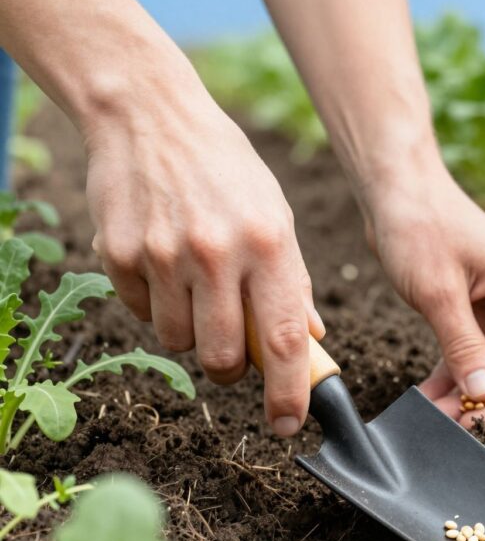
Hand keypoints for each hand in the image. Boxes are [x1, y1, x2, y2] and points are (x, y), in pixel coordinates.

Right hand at [84, 89, 322, 437]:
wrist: (150, 117)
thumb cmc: (227, 170)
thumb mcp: (277, 215)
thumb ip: (292, 281)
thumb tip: (309, 342)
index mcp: (269, 244)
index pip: (285, 339)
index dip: (289, 392)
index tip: (291, 423)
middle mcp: (217, 253)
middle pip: (224, 357)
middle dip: (233, 370)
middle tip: (235, 352)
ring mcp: (163, 255)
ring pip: (179, 342)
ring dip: (192, 334)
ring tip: (197, 288)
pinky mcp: (119, 255)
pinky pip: (143, 313)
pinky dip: (157, 305)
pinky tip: (164, 264)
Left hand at [363, 159, 484, 426]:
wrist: (396, 188)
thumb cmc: (420, 225)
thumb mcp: (438, 293)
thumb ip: (464, 348)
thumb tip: (484, 398)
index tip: (478, 424)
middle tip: (450, 425)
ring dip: (467, 392)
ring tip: (434, 416)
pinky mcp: (478, 306)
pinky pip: (474, 352)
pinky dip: (455, 374)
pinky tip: (431, 396)